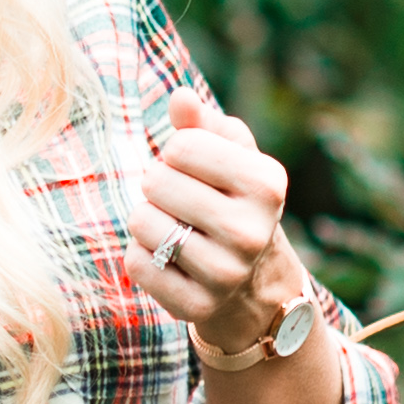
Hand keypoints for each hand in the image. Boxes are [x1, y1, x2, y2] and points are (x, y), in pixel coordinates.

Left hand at [137, 88, 306, 360]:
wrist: (253, 282)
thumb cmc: (232, 201)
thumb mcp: (230, 157)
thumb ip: (203, 123)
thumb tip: (181, 96)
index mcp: (267, 183)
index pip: (181, 146)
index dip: (175, 153)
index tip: (194, 171)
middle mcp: (252, 231)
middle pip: (155, 183)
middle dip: (157, 186)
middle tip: (180, 203)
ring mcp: (226, 274)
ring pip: (141, 224)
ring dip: (146, 221)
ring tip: (174, 229)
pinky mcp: (197, 307)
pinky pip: (136, 265)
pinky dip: (141, 257)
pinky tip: (168, 260)